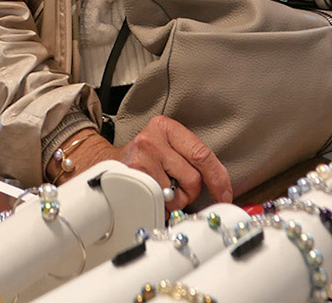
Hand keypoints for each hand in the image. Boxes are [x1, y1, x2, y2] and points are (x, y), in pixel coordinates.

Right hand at [108, 117, 231, 212]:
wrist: (106, 167)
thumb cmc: (143, 161)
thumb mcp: (166, 149)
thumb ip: (189, 160)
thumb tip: (221, 188)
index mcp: (166, 127)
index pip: (201, 153)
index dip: (218, 177)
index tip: (225, 193)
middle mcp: (153, 137)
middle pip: (193, 177)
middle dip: (189, 192)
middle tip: (175, 190)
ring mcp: (141, 156)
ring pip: (177, 193)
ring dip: (173, 201)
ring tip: (159, 191)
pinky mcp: (133, 176)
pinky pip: (160, 200)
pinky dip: (160, 205)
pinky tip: (150, 195)